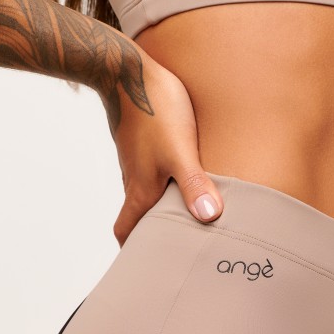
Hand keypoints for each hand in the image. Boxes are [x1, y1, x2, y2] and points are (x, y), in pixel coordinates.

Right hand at [101, 50, 224, 246]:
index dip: (133, 251)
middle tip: (176, 247)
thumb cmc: (154, 109)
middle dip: (154, 234)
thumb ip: (194, 185)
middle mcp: (135, 181)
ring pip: (146, 195)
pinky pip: (151, 172)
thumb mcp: (180, 150)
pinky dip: (164, 184)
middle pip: (138, 218)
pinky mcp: (143, 143)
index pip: (126, 232)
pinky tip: (184, 180)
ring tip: (187, 217)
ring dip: (161, 208)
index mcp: (140, 192)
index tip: (146, 265)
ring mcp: (137, 161)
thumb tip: (208, 218)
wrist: (126, 68)